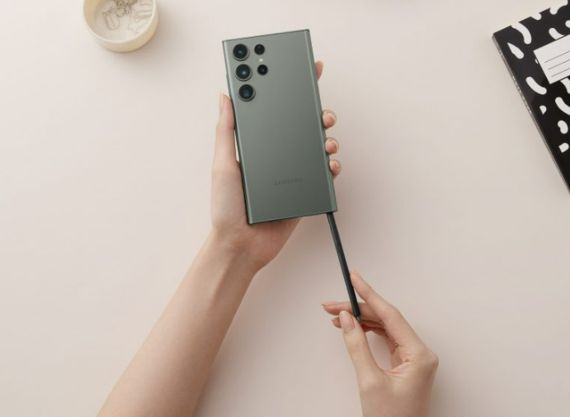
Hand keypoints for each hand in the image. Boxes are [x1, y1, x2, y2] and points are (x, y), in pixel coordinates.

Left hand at [211, 61, 340, 269]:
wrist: (242, 245)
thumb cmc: (227, 208)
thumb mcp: (223, 164)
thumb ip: (226, 131)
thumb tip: (225, 96)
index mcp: (256, 148)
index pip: (274, 113)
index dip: (287, 92)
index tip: (301, 72)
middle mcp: (276, 158)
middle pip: (300, 128)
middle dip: (314, 114)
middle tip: (320, 111)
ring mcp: (291, 176)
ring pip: (316, 148)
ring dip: (326, 138)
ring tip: (327, 139)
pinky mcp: (304, 193)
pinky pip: (323, 175)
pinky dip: (331, 167)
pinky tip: (330, 163)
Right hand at [323, 273, 438, 416]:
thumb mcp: (369, 381)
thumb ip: (357, 345)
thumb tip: (346, 318)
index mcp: (419, 354)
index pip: (390, 315)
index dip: (369, 294)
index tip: (354, 279)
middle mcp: (420, 353)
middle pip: (386, 319)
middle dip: (358, 308)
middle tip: (332, 303)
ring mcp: (413, 358)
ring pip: (384, 327)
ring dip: (361, 319)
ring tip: (336, 314)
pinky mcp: (405, 364)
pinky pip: (385, 339)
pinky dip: (367, 331)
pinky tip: (352, 327)